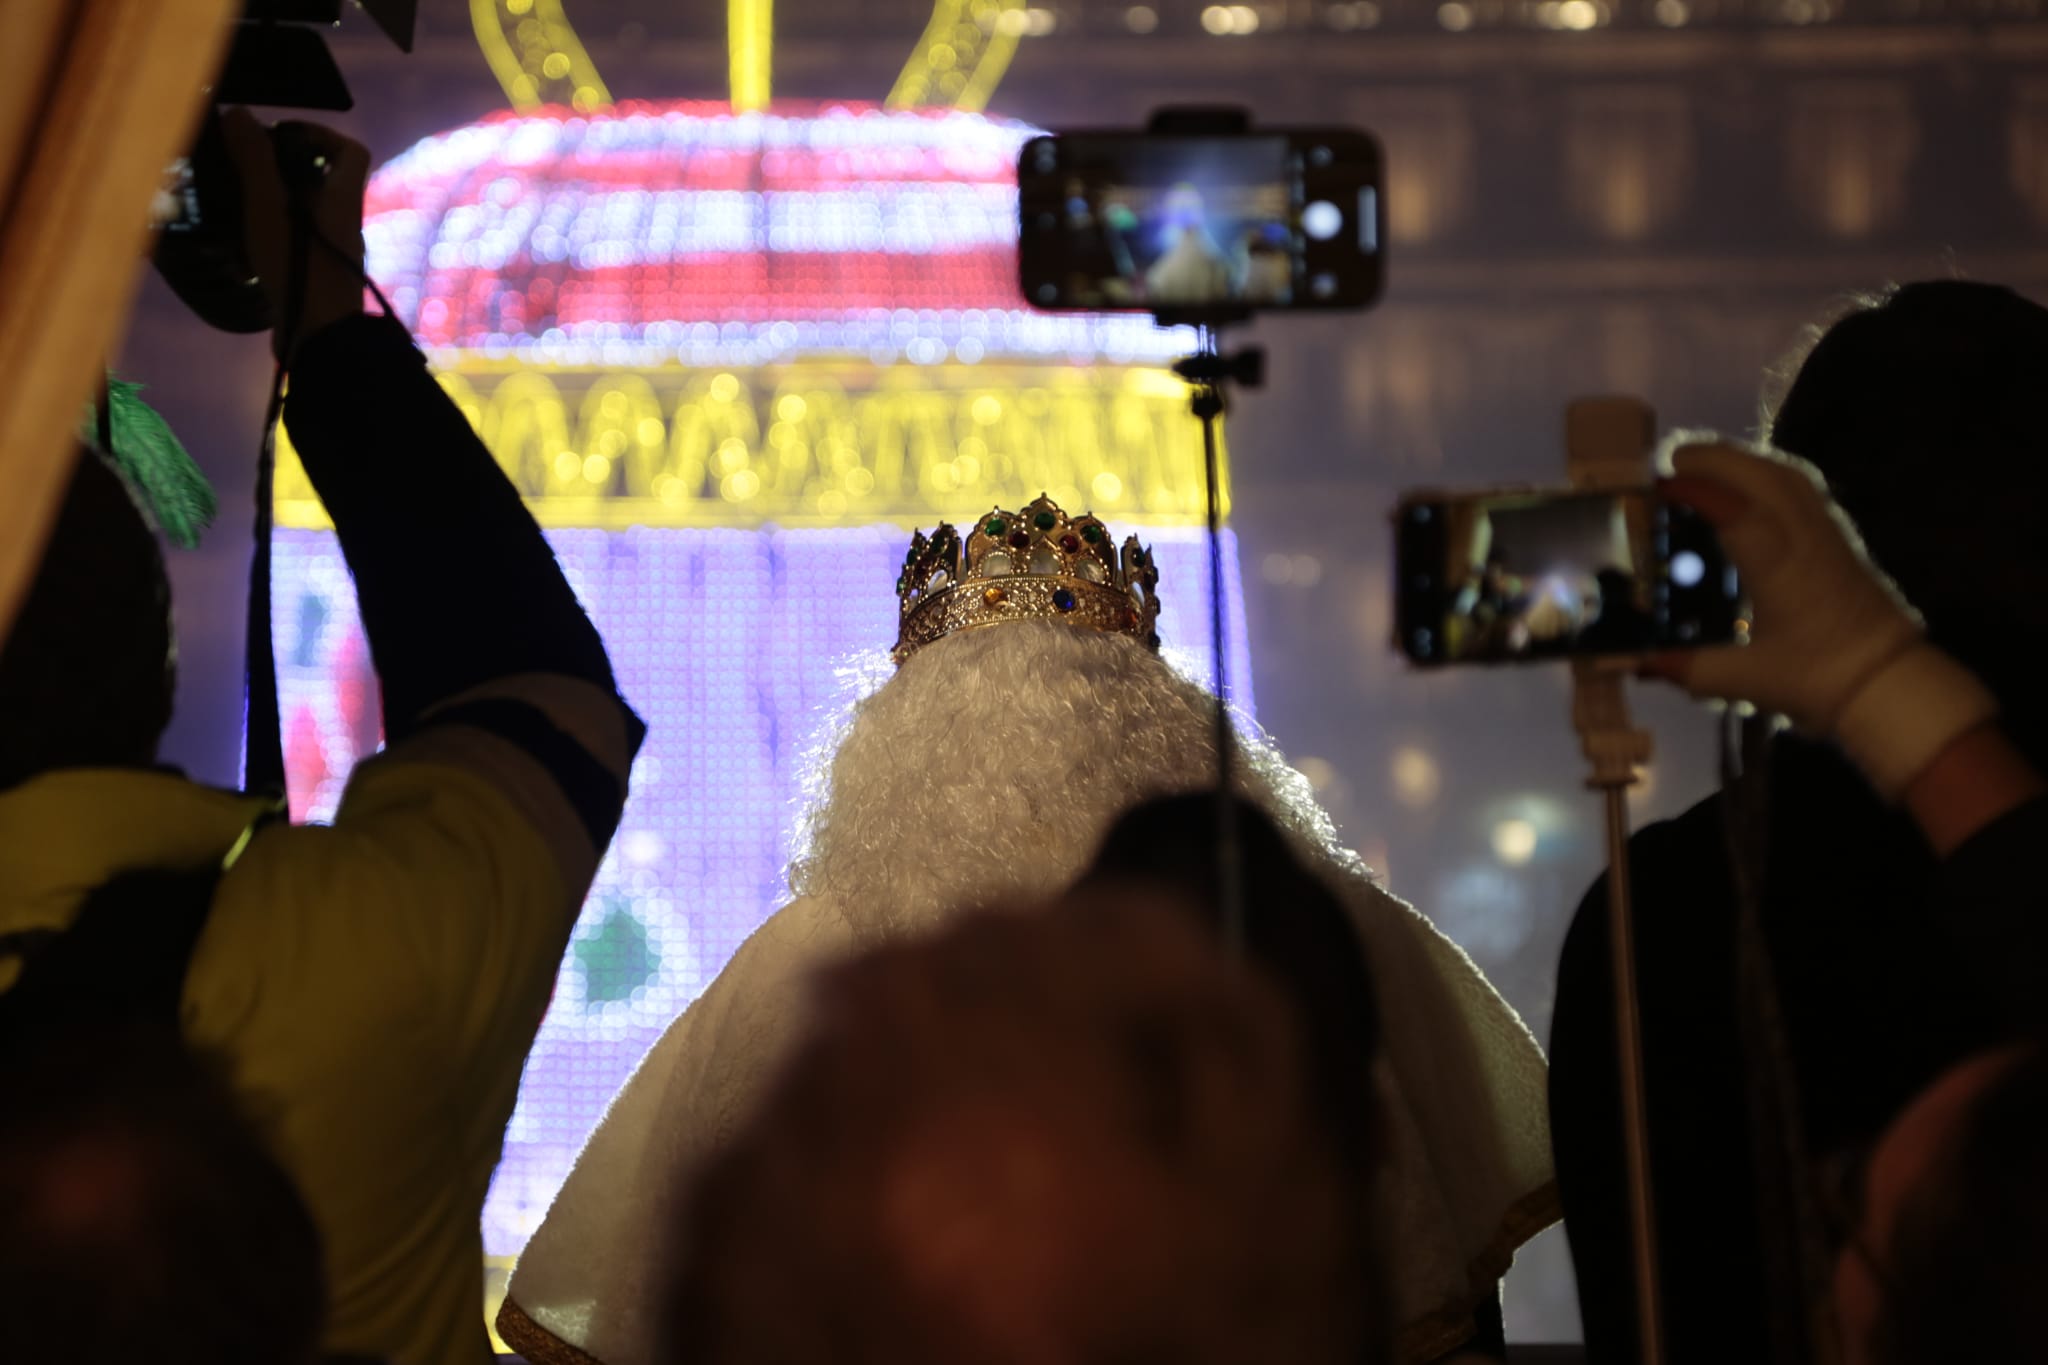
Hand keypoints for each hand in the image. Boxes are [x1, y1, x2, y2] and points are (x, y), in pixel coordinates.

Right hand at [218, 108, 369, 362]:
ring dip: (270, 202)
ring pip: (303, 213)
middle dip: (281, 168)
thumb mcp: (269, 204)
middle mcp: (343, 223)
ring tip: (231, 200)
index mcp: (343, 199)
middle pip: (320, 181)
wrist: (318, 338)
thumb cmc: (299, 266)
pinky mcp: (314, 278)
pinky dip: (267, 235)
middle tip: (242, 166)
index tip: (280, 134)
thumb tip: (239, 114)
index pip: (350, 151)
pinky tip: (236, 242)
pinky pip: (293, 243)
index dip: (319, 133)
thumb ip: (255, 158)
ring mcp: (330, 253)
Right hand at [1648, 439, 1997, 796]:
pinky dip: (1767, 474)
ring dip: (1743, 461)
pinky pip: (1801, 487)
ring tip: (1705, 466)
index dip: (1694, 490)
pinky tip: (1748, 488)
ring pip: (1785, 474)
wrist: (1889, 683)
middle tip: (1671, 463)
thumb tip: (1638, 663)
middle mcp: (1803, 537)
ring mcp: (1826, 532)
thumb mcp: (1746, 680)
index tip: (1656, 488)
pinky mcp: (1838, 538)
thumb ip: (1687, 667)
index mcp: (1778, 565)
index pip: (1734, 508)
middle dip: (1714, 459)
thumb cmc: (1819, 679)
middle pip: (1761, 474)